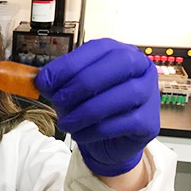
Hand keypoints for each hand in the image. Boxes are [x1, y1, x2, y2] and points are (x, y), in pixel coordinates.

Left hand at [35, 38, 159, 176]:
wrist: (109, 142)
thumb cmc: (93, 109)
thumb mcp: (71, 91)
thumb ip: (58, 82)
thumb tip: (40, 79)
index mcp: (120, 52)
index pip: (97, 49)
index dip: (69, 64)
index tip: (45, 81)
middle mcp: (141, 68)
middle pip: (119, 64)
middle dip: (84, 83)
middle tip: (59, 100)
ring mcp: (149, 94)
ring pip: (124, 94)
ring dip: (88, 111)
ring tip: (68, 123)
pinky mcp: (150, 121)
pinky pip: (125, 122)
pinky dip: (97, 130)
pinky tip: (81, 134)